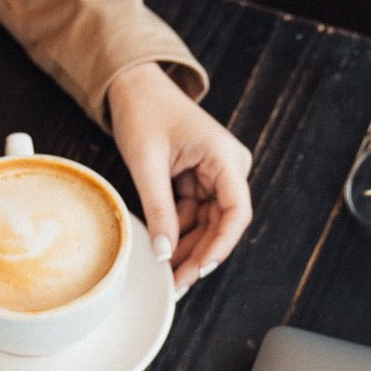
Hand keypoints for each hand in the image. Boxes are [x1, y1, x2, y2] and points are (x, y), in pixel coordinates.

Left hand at [107, 63, 252, 293]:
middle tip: (176, 284)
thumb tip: (164, 254)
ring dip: (187, 250)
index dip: (220, 246)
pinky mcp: (203, 182)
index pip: (235, 212)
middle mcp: (228, 169)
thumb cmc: (144, 111)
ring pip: (208, 226)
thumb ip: (158, 210)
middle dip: (199, 256)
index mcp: (224, 157)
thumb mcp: (147, 163)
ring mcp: (217, 177)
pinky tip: (164, 251)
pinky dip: (179, 234)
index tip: (200, 268)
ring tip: (166, 274)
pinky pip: (195, 217)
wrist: (135, 86)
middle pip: (222, 226)